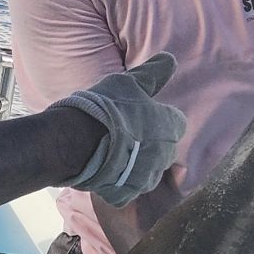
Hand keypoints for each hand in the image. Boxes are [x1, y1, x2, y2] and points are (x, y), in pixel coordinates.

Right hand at [49, 52, 187, 206]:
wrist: (78, 140)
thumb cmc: (107, 106)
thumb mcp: (131, 82)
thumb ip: (154, 74)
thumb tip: (171, 59)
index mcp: (171, 127)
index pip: (176, 122)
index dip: (158, 118)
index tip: (141, 115)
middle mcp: (165, 156)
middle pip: (164, 150)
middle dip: (149, 143)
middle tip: (125, 133)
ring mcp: (146, 178)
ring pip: (147, 172)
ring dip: (135, 164)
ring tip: (113, 152)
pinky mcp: (126, 193)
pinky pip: (126, 189)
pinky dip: (117, 183)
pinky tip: (104, 170)